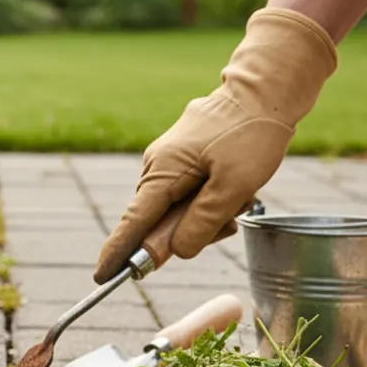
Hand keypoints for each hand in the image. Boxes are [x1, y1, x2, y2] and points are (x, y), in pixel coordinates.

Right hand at [93, 8, 337, 282]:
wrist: (265, 89)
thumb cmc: (252, 135)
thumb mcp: (233, 187)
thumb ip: (201, 223)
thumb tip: (174, 252)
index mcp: (162, 172)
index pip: (134, 223)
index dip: (119, 252)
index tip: (102, 276)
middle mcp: (157, 167)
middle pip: (161, 221)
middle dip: (193, 230)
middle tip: (231, 218)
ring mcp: (170, 162)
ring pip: (180, 210)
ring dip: (210, 215)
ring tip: (243, 196)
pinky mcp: (184, 159)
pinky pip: (191, 195)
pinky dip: (213, 201)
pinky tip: (238, 188)